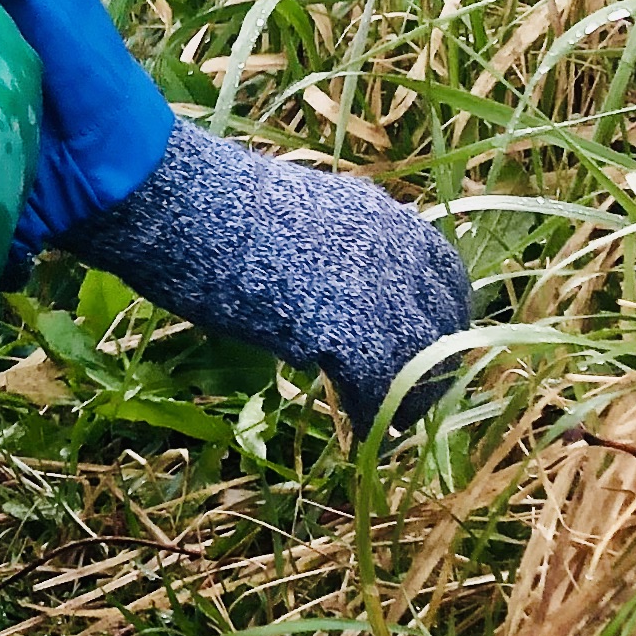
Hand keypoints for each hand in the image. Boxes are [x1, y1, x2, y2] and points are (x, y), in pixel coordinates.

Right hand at [61, 125, 477, 436]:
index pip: (446, 278)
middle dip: (432, 365)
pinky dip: (375, 415)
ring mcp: (380, 291)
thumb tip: (337, 282)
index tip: (424, 346)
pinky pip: (383, 390)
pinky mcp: (352, 333)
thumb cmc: (221, 205)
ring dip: (409, 397)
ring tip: (388, 420)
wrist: (188, 206)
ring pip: (423, 363)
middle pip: (445, 325)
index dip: (439, 319)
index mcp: (387, 218)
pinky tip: (361, 429)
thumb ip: (337, 245)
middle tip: (409, 394)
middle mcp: (398, 251)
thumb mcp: (302, 213)